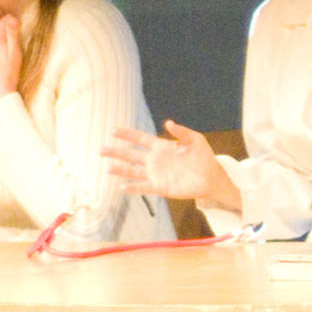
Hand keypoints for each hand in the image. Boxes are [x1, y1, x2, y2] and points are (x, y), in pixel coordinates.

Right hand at [104, 120, 236, 207]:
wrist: (210, 177)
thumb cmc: (203, 157)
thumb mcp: (195, 140)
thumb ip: (181, 132)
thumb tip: (168, 123)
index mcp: (161, 147)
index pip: (140, 139)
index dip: (127, 135)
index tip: (114, 131)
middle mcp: (155, 160)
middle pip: (131, 155)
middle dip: (117, 152)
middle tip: (101, 149)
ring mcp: (156, 174)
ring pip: (134, 171)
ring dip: (121, 170)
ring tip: (108, 168)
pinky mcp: (160, 187)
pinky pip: (144, 187)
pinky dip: (134, 188)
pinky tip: (122, 187)